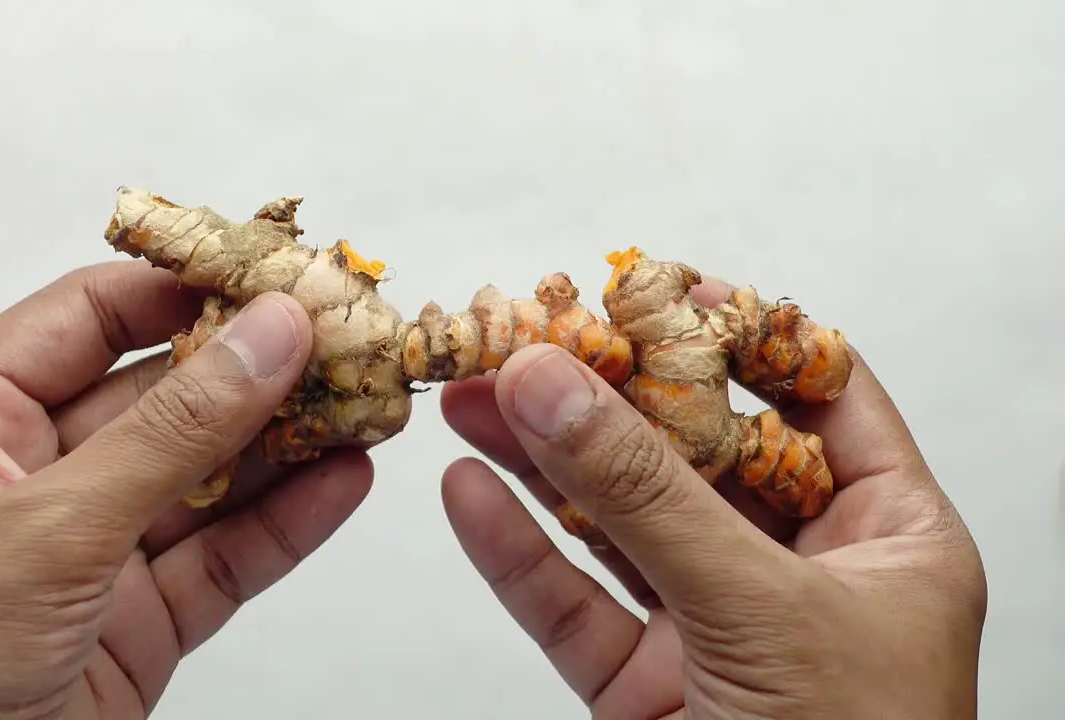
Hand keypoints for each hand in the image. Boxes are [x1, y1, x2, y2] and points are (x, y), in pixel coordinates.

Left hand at [0, 262, 373, 718]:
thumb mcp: (50, 528)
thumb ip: (173, 433)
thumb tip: (270, 333)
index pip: (89, 318)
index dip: (185, 289)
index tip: (276, 274)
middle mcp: (31, 473)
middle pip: (165, 396)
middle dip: (258, 371)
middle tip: (347, 339)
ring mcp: (91, 548)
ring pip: (207, 477)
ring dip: (288, 445)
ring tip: (369, 404)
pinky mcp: (139, 619)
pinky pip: (224, 555)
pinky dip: (286, 523)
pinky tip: (344, 482)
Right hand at [438, 276, 986, 718]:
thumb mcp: (764, 616)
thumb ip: (650, 497)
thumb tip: (551, 383)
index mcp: (888, 540)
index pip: (817, 397)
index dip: (740, 334)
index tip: (654, 286)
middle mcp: (802, 575)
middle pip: (693, 452)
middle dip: (606, 393)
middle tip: (529, 335)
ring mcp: (716, 632)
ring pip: (617, 522)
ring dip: (540, 459)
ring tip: (472, 394)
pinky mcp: (645, 691)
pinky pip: (572, 604)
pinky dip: (516, 551)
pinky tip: (468, 493)